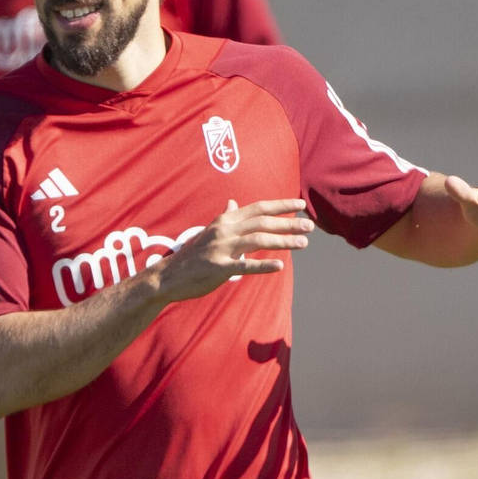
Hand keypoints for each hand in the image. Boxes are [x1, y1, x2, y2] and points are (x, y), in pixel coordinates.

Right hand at [154, 198, 313, 301]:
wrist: (168, 276)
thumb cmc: (193, 254)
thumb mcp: (209, 231)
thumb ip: (225, 217)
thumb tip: (232, 203)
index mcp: (225, 221)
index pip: (258, 208)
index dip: (280, 205)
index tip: (300, 205)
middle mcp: (224, 231)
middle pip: (262, 222)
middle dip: (288, 223)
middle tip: (310, 226)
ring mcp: (221, 249)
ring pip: (257, 240)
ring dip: (283, 241)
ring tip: (303, 244)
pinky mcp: (218, 268)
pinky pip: (244, 266)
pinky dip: (263, 265)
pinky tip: (280, 266)